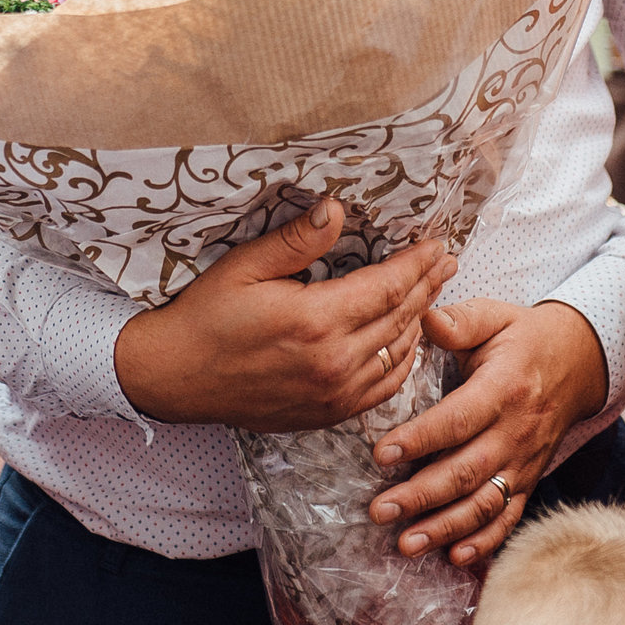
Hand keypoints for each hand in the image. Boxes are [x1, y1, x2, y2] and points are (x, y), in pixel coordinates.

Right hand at [113, 199, 455, 431]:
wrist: (177, 377)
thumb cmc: (206, 316)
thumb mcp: (245, 266)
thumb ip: (296, 241)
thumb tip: (336, 210)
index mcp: (316, 320)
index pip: (386, 287)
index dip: (415, 264)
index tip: (436, 243)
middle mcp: (334, 361)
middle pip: (399, 317)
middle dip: (427, 285)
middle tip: (447, 260)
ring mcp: (334, 393)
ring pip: (398, 354)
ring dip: (419, 321)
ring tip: (433, 294)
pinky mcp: (327, 414)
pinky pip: (383, 388)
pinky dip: (402, 362)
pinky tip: (406, 342)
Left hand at [366, 299, 608, 566]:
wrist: (579, 362)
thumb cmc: (522, 337)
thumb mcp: (494, 315)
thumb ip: (460, 321)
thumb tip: (424, 319)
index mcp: (503, 389)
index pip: (458, 420)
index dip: (420, 439)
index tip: (381, 454)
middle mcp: (516, 432)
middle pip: (467, 471)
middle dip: (421, 495)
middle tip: (379, 510)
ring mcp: (525, 461)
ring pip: (485, 502)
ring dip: (445, 527)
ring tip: (405, 542)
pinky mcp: (529, 479)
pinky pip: (510, 517)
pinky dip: (485, 541)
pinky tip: (454, 557)